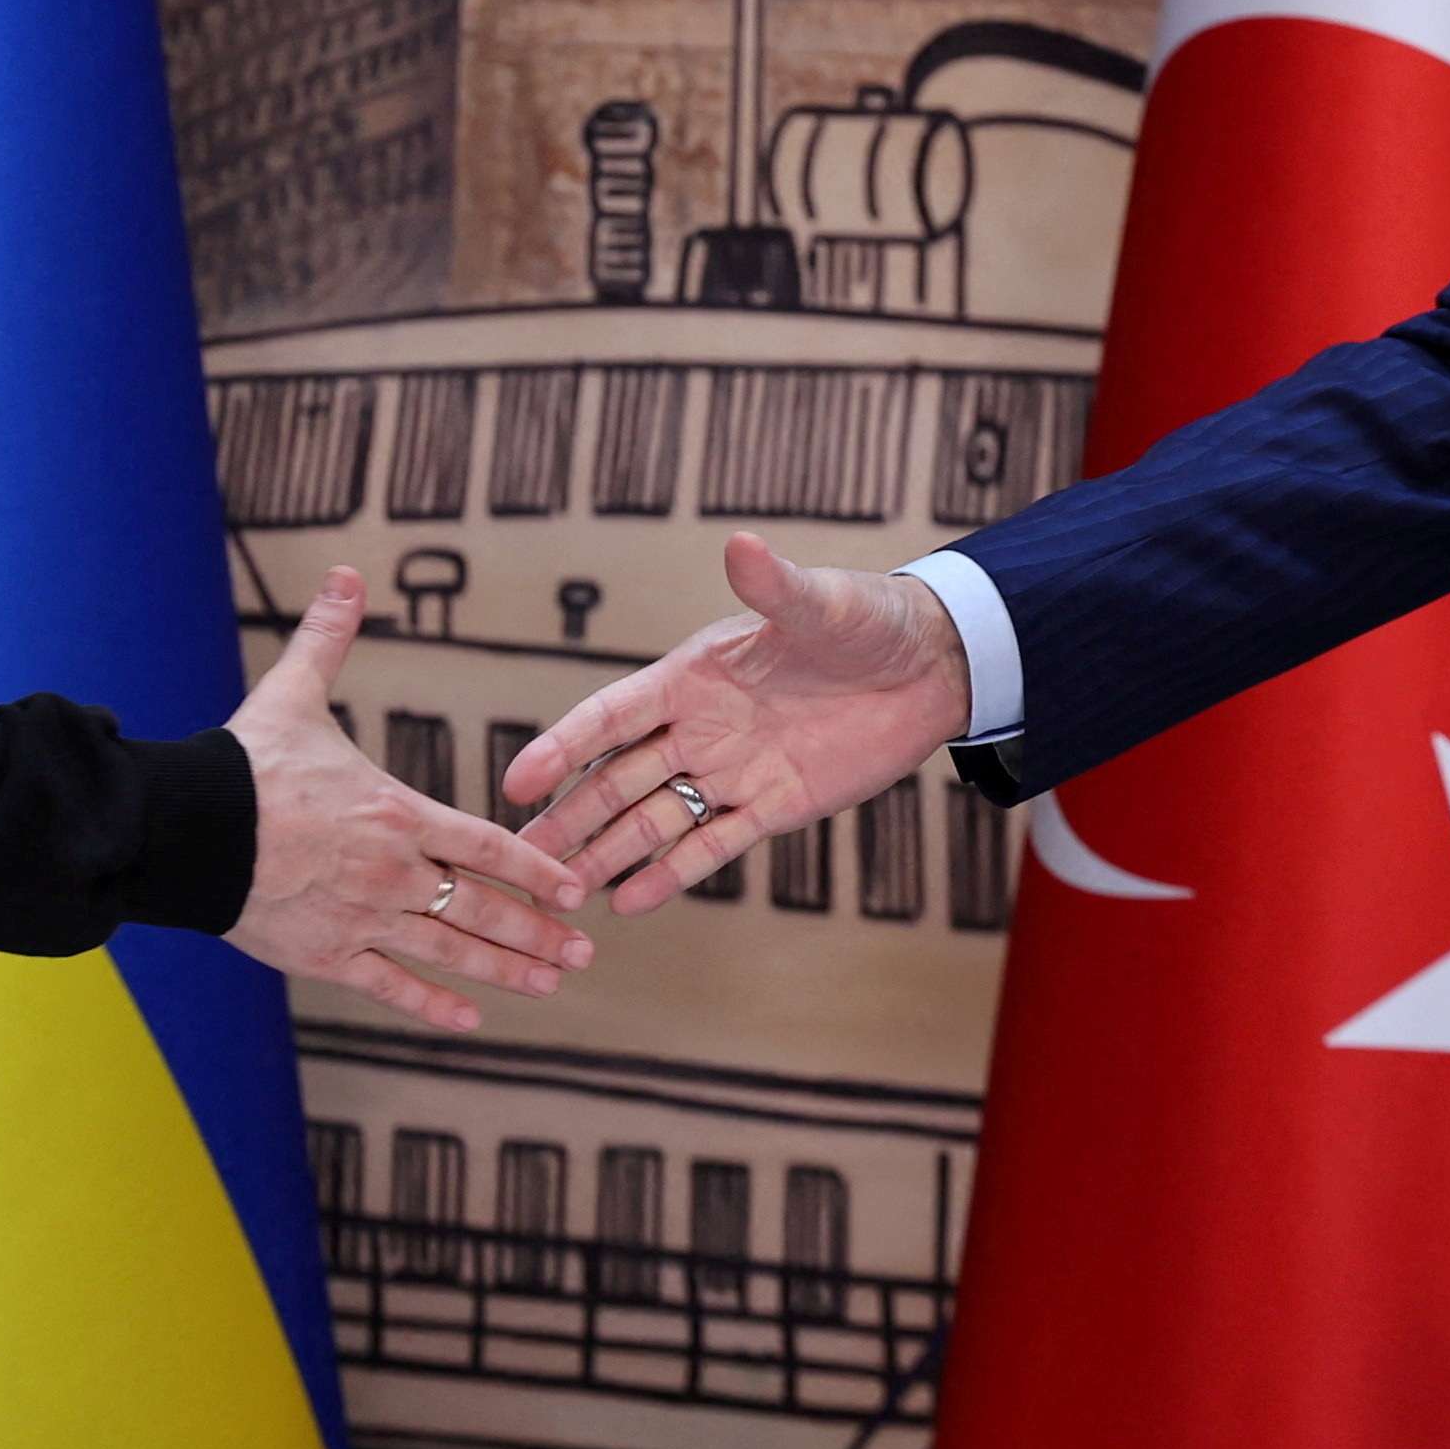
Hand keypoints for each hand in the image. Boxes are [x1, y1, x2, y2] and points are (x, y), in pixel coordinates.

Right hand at [228, 566, 595, 1031]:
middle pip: (483, 907)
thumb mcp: (291, 693)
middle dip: (538, 930)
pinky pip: (392, 984)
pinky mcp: (327, 954)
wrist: (185, 830)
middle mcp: (393, 871)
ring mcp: (362, 917)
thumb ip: (328, 638)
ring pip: (451, 951)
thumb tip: (347, 575)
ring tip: (549, 981)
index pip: (486, 844)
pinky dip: (434, 1003)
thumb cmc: (242, 763)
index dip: (536, 868)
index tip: (574, 888)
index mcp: (397, 812)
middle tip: (583, 949)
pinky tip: (471, 1016)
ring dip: (507, 968)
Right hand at [500, 533, 975, 913]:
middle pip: (619, 778)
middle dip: (571, 816)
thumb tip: (740, 544)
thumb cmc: (868, 620)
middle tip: (519, 855)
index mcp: (693, 675)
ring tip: (561, 891)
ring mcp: (733, 770)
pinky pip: (712, 847)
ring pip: (655, 820)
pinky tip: (629, 904)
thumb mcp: (819, 605)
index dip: (564, 748)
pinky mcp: (773, 806)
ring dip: (608, 852)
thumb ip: (774, 587)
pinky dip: (670, 874)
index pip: (613, 716)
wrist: (930, 667)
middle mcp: (701, 727)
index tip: (518, 782)